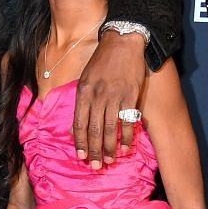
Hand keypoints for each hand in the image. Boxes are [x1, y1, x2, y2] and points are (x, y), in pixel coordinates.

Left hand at [73, 30, 146, 168]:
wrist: (122, 42)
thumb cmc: (102, 61)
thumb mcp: (85, 78)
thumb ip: (81, 101)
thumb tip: (76, 126)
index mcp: (83, 92)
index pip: (79, 123)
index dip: (80, 143)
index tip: (81, 158)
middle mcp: (97, 96)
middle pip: (94, 130)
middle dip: (94, 151)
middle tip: (95, 166)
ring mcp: (115, 96)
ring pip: (110, 128)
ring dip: (109, 148)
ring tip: (109, 160)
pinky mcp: (130, 95)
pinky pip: (128, 121)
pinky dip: (127, 136)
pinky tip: (125, 147)